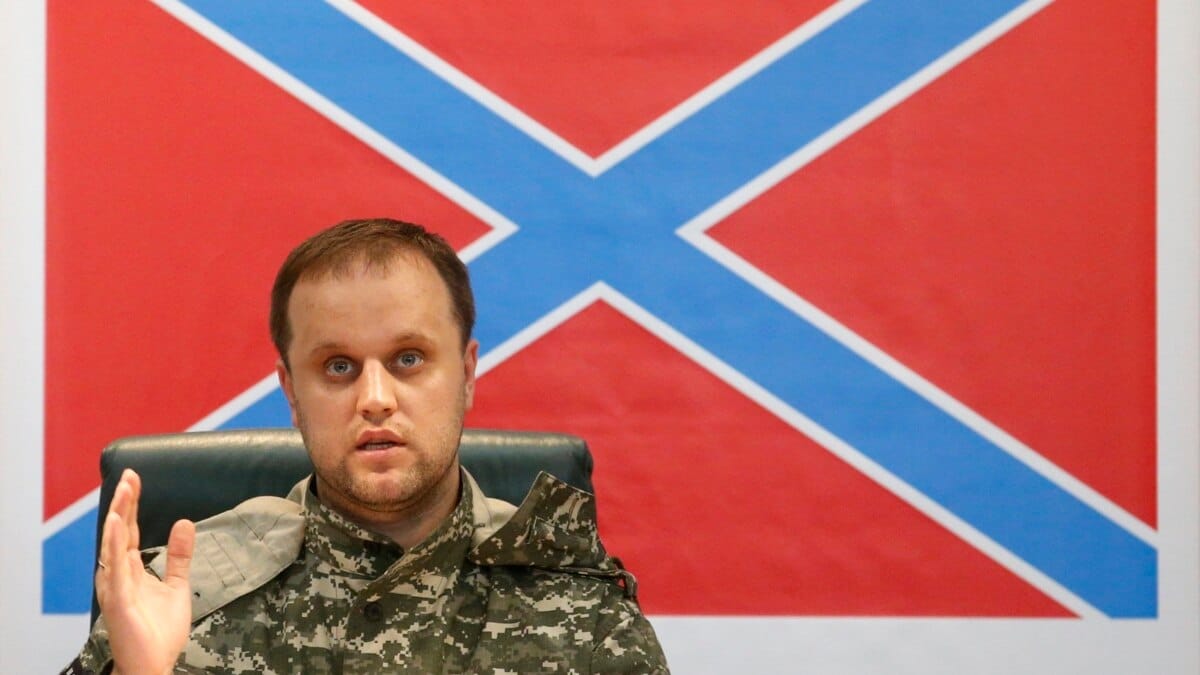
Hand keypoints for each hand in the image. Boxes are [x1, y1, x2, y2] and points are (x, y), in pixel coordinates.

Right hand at [95, 469, 195, 674]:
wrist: (153, 664)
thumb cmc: (159, 631)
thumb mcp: (176, 585)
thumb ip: (178, 557)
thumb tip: (183, 523)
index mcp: (130, 570)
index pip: (130, 531)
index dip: (132, 505)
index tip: (135, 479)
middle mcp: (118, 574)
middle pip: (120, 531)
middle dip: (124, 502)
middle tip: (130, 474)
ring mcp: (115, 586)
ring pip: (114, 544)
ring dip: (120, 515)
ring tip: (125, 489)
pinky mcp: (118, 599)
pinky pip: (115, 568)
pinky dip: (115, 544)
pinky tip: (118, 523)